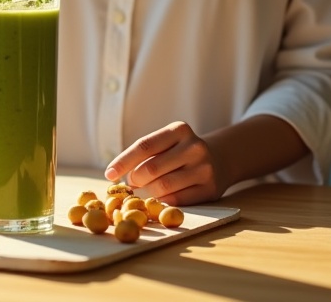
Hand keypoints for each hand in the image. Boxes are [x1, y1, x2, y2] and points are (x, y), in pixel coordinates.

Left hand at [103, 121, 225, 205]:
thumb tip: (115, 175)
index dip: (123, 161)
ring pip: (164, 186)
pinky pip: (178, 200)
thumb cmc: (181, 151)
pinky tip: (160, 198)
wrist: (221, 159)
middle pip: (152, 168)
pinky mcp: (211, 189)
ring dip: (147, 192)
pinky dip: (163, 201)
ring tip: (145, 190)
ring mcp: (205, 168)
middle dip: (135, 179)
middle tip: (131, 184)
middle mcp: (194, 147)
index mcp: (179, 130)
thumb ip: (145, 154)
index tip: (109, 174)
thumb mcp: (167, 142)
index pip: (144, 146)